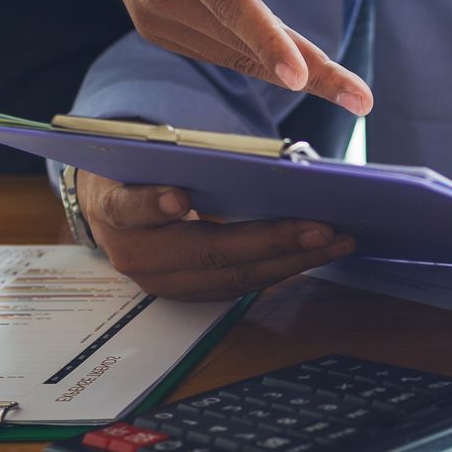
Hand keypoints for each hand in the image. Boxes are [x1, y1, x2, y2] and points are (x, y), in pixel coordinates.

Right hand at [6, 0, 372, 113]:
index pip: (229, 1)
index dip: (267, 41)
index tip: (300, 76)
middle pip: (243, 41)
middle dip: (308, 72)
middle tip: (360, 97)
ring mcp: (155, 13)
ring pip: (234, 53)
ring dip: (288, 70)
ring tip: (346, 87)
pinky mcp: (157, 24)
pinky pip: (218, 49)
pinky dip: (257, 56)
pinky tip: (292, 58)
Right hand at [78, 171, 356, 300]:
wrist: (113, 210)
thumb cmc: (138, 172)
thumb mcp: (144, 157)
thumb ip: (178, 158)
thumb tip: (249, 158)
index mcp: (115, 209)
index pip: (130, 208)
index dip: (152, 205)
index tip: (178, 197)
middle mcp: (136, 254)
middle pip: (206, 253)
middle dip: (271, 242)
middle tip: (321, 229)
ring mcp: (164, 283)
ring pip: (233, 277)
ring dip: (291, 261)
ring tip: (337, 242)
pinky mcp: (190, 294)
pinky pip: (241, 285)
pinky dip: (281, 269)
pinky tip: (316, 254)